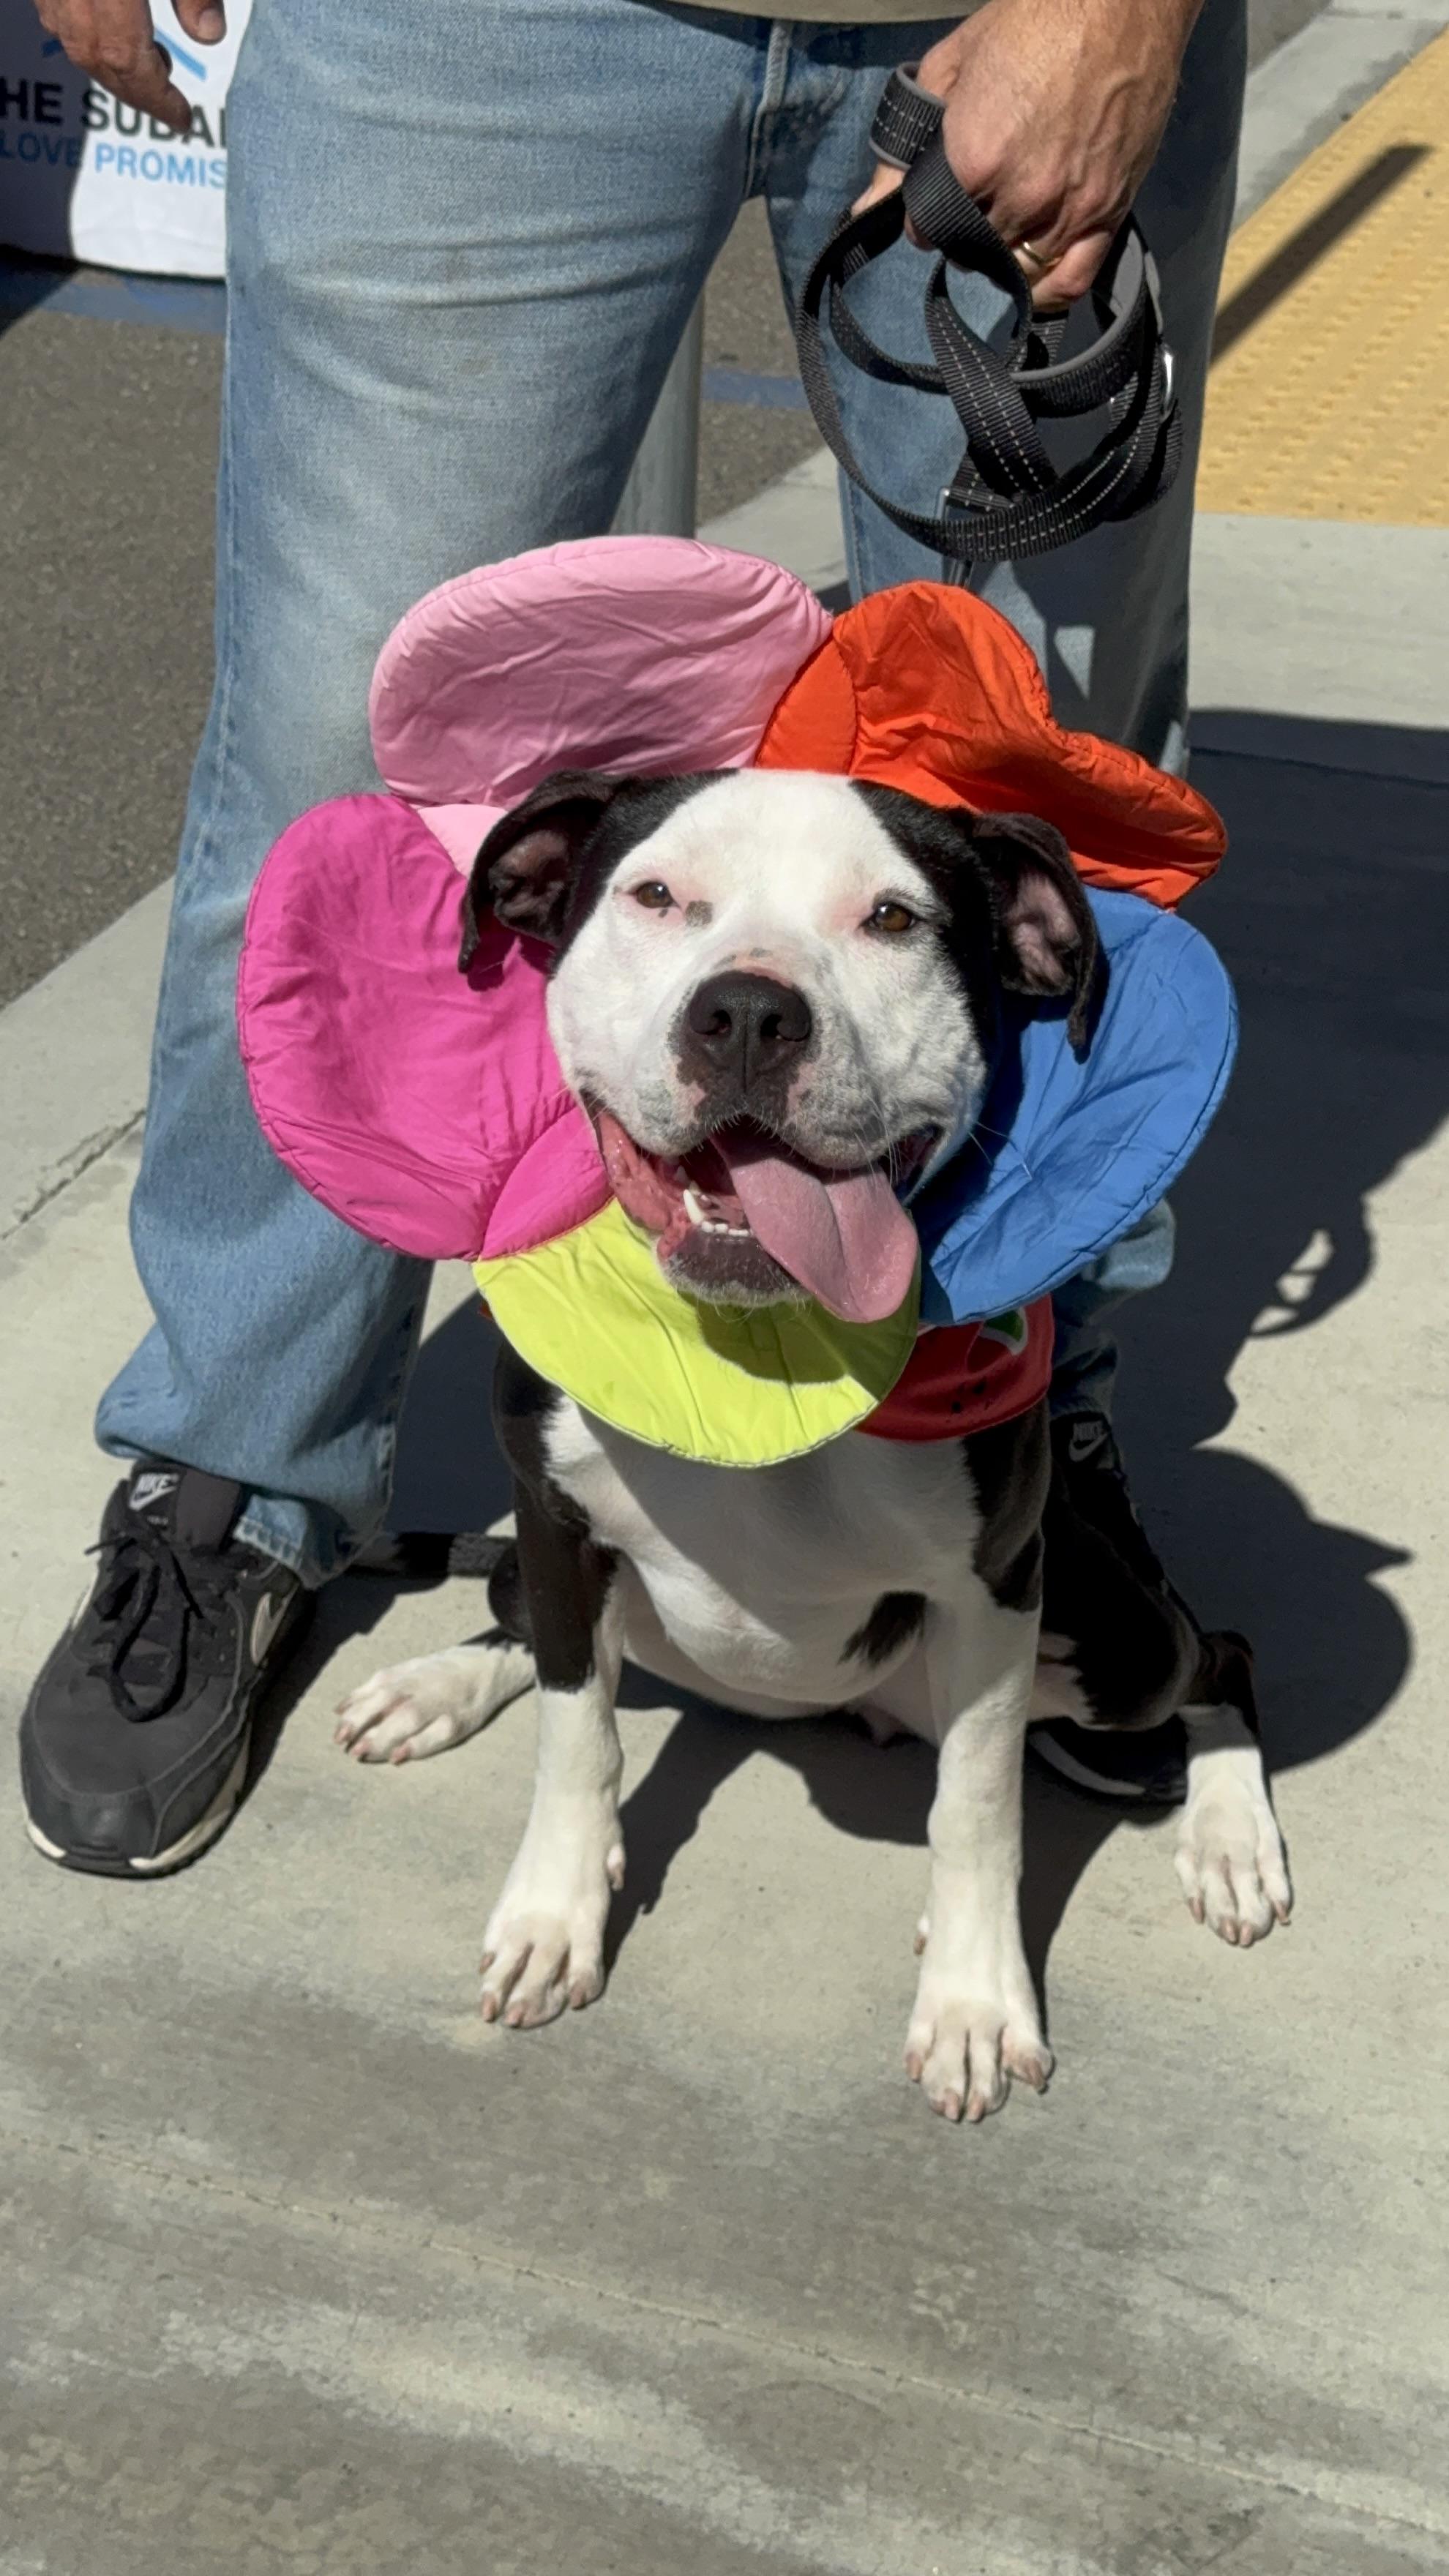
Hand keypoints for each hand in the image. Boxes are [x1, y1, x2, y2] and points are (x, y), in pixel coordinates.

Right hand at [32, 0, 225, 133]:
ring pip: (68, 34)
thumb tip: (210, 36)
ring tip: (148, 61)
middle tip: (166, 104)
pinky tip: (112, 24)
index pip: (127, 58)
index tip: (182, 120)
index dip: (156, 97)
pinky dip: (83, 28)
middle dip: (132, 89)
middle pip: (92, 54)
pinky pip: (55, 8)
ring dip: (106, 61)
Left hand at [855, 0, 1201, 308]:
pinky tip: (1033, 273)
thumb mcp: (951, 67)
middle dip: (965, 230)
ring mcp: (1069, 209)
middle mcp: (1022, 195)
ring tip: (1005, 222)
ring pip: (1018, 268)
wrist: (1121, 0)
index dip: (925, 213)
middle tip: (975, 198)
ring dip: (1003, 254)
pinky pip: (1071, 281)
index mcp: (976, 158)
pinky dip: (1047, 289)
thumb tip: (866, 206)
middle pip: (972, 249)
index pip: (927, 226)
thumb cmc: (1034, 18)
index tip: (936, 194)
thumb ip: (905, 145)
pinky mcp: (1109, 211)